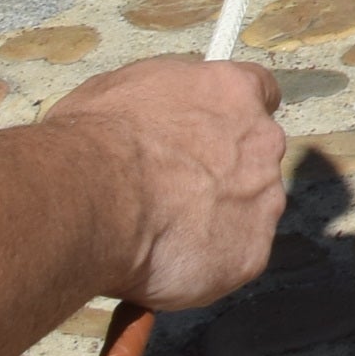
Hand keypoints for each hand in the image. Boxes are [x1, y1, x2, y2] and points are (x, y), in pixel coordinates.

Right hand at [37, 57, 287, 310]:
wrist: (91, 198)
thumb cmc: (95, 139)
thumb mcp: (123, 88)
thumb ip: (163, 101)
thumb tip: (157, 118)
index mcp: (235, 91)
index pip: (260, 95)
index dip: (232, 120)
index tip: (209, 137)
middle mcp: (262, 142)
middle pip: (254, 160)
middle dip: (222, 177)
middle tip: (173, 197)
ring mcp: (263, 201)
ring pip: (247, 214)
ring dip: (213, 224)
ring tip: (159, 236)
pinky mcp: (250, 254)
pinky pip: (231, 262)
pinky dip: (202, 267)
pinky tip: (162, 263)